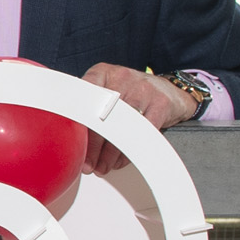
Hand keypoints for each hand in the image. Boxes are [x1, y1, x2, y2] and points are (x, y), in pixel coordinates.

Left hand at [80, 62, 200, 172]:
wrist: (170, 90)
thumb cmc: (131, 93)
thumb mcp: (108, 88)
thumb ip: (89, 103)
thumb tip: (69, 135)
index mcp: (102, 73)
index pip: (83, 97)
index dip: (76, 123)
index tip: (72, 142)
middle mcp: (121, 77)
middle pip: (101, 116)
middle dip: (92, 146)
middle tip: (87, 164)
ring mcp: (143, 89)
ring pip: (121, 126)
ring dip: (110, 153)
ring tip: (102, 166)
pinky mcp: (161, 103)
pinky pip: (142, 132)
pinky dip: (130, 151)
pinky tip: (121, 160)